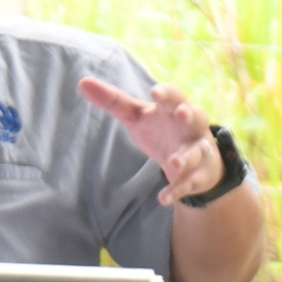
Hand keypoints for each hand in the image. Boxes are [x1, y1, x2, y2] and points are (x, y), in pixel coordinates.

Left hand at [79, 77, 224, 204]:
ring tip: (175, 162)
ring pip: (197, 152)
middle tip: (182, 113)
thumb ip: (114, 101)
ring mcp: (198, 151)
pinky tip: (163, 199)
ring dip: (187, 157)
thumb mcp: (138, 116)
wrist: (195, 161)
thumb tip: (83, 82)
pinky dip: (178, 190)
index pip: (174, 96)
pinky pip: (190, 182)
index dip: (166, 94)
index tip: (155, 92)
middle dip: (190, 115)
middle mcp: (191, 128)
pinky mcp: (198, 175)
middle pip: (196, 118)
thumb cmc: (162, 130)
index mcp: (175, 109)